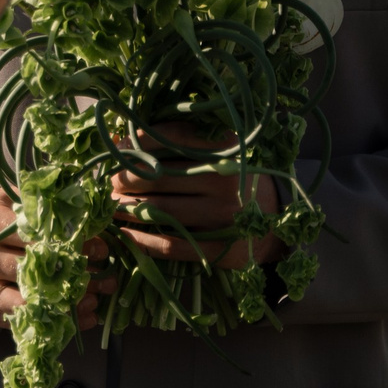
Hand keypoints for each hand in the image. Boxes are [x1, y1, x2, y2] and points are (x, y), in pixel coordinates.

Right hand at [0, 186, 116, 329]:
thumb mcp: (12, 200)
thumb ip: (44, 209)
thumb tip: (88, 222)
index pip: (37, 238)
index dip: (72, 246)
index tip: (101, 251)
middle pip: (34, 272)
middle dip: (75, 278)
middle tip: (106, 281)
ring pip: (28, 302)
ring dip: (66, 306)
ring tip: (95, 303)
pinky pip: (19, 321)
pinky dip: (50, 322)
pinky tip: (76, 319)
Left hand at [113, 147, 281, 269]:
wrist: (276, 220)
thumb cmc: (234, 178)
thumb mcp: (218, 150)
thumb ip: (180, 141)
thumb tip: (121, 142)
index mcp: (225, 148)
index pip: (169, 138)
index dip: (134, 144)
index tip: (116, 150)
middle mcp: (225, 180)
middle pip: (157, 178)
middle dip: (124, 180)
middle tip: (112, 183)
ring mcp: (223, 217)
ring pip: (157, 211)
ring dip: (125, 209)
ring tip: (112, 205)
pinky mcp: (219, 249)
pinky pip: (168, 245)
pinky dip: (140, 240)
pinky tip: (124, 233)